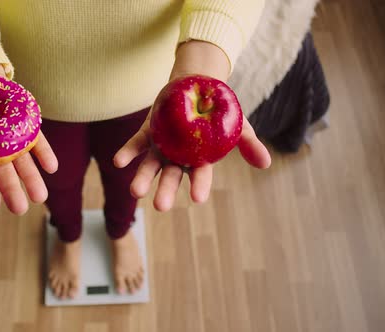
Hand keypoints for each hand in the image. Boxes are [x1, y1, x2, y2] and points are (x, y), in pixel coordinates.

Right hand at [0, 63, 57, 213]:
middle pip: (3, 171)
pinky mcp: (25, 124)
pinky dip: (44, 152)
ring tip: (40, 197)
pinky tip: (53, 167)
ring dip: (31, 177)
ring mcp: (10, 136)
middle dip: (11, 188)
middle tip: (20, 209)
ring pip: (22, 160)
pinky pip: (37, 139)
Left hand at [113, 41, 270, 211]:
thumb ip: (248, 144)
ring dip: (142, 177)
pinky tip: (119, 162)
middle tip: (160, 206)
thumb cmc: (219, 111)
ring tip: (134, 192)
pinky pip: (136, 145)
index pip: (200, 175)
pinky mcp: (148, 133)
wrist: (197, 86)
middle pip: (172, 176)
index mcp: (199, 159)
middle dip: (166, 191)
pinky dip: (128, 153)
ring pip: (151, 165)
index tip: (198, 198)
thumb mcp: (237, 125)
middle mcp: (178, 158)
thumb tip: (266, 163)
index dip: (200, 185)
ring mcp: (161, 147)